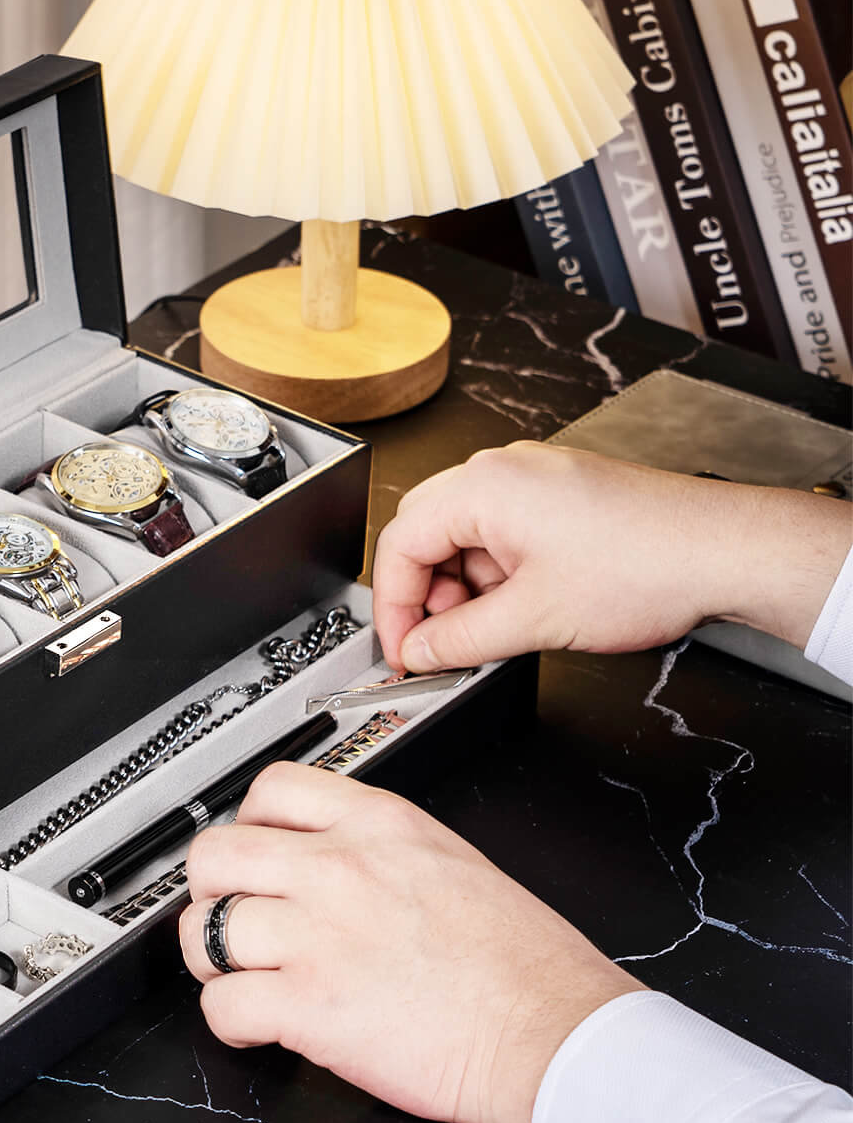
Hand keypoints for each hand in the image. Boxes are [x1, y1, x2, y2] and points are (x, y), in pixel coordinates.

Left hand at [179, 764, 641, 1122]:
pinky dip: (228, 1021)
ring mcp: (318, 934)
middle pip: (216, 853)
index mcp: (377, 824)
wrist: (552, 1032)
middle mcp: (338, 868)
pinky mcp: (309, 1005)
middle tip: (230, 916)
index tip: (252, 851)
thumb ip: (381, 849)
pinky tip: (256, 1024)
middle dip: (210, 890)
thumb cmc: (523, 961)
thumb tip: (328, 856)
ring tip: (239, 976)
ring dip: (212, 959)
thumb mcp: (450, 859)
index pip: (271, 787)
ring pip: (205, 929)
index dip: (246, 822)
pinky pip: (223, 1005)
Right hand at [372, 442, 850, 672]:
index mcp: (483, 487)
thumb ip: (460, 640)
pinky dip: (498, 573)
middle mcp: (503, 471)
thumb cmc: (649, 566)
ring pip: (465, 535)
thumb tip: (421, 651)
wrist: (728, 552)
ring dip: (466, 587)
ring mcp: (535, 478)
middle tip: (440, 642)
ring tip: (494, 630)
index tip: (403, 648)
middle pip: (426, 533)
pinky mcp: (562, 493)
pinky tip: (523, 607)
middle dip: (427, 595)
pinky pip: (503, 531)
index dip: (393, 606)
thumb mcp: (534, 620)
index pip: (401, 544)